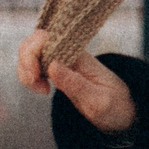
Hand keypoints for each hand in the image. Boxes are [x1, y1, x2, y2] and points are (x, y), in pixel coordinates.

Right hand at [17, 29, 135, 132]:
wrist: (123, 110)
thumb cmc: (114, 105)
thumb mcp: (99, 101)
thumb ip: (76, 84)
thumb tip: (53, 66)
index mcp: (80, 56)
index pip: (46, 38)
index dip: (33, 54)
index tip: (38, 78)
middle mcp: (69, 54)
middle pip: (33, 42)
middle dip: (25, 63)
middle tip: (39, 86)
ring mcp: (62, 60)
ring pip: (29, 53)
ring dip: (25, 71)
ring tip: (41, 90)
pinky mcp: (57, 69)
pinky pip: (33, 64)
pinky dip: (29, 76)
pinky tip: (42, 89)